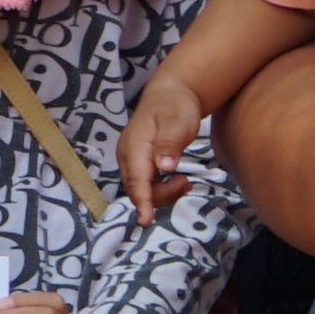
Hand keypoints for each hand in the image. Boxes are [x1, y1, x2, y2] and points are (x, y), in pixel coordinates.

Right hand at [120, 69, 210, 217]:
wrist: (170, 94)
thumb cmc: (174, 106)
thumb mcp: (177, 121)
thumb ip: (169, 144)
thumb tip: (164, 167)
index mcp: (134, 146)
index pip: (136, 180)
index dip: (142, 201)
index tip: (146, 220)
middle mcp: (128, 156)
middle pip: (137, 189)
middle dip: (160, 195)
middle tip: (186, 183)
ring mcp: (132, 160)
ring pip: (141, 190)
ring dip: (163, 193)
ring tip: (185, 181)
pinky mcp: (139, 163)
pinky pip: (145, 184)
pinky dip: (161, 189)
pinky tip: (178, 179)